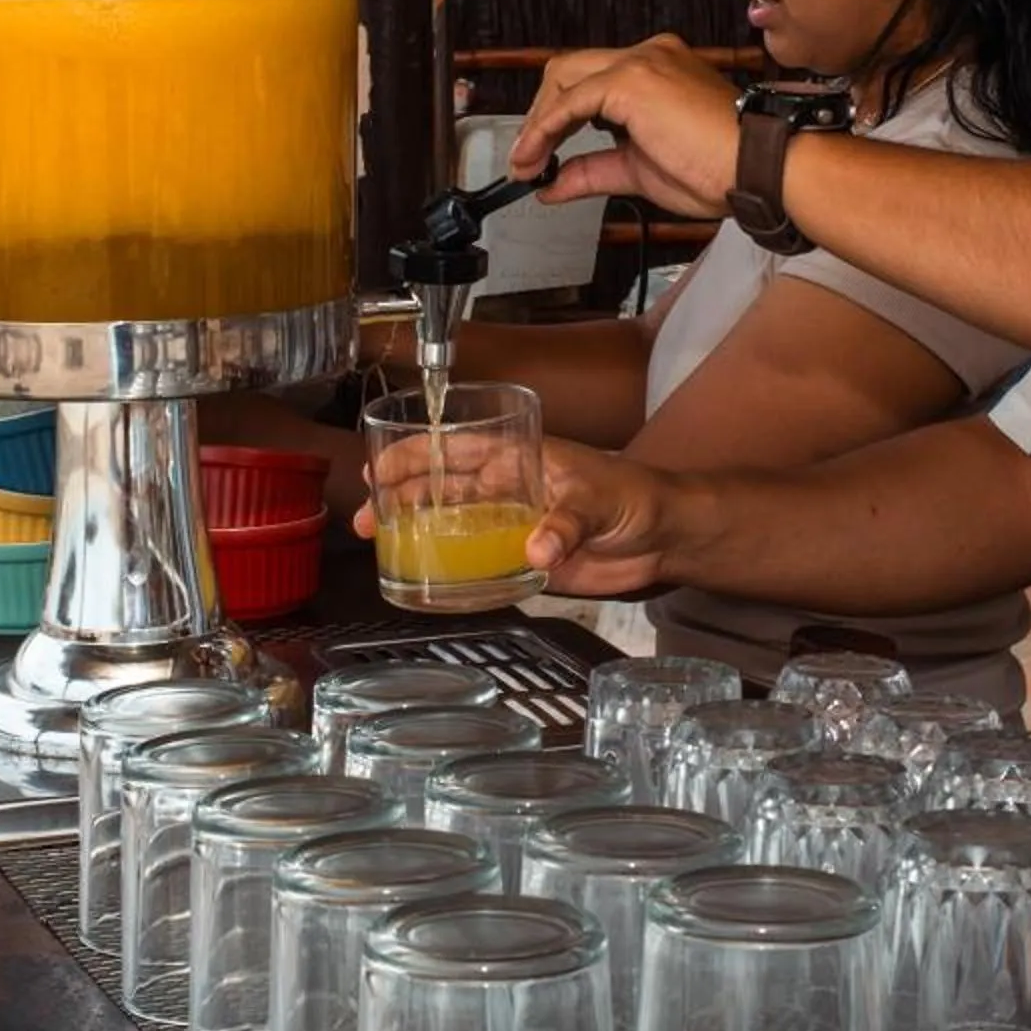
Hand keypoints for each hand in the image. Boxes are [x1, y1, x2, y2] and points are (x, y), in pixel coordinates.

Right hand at [348, 434, 682, 599]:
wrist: (664, 537)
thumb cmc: (636, 496)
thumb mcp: (598, 500)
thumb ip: (566, 524)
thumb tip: (537, 551)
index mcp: (519, 458)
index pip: (455, 448)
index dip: (414, 455)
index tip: (378, 469)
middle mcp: (507, 489)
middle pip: (441, 489)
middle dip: (399, 499)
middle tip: (366, 519)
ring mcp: (512, 525)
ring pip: (451, 526)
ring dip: (415, 535)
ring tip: (380, 547)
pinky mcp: (522, 560)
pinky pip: (477, 565)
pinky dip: (450, 573)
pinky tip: (424, 582)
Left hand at [509, 35, 739, 218]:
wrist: (757, 168)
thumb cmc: (722, 168)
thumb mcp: (640, 170)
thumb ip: (594, 169)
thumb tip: (554, 183)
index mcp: (659, 69)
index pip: (591, 81)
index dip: (558, 119)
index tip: (541, 156)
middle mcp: (649, 55)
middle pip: (569, 71)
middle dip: (540, 115)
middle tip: (527, 159)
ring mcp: (641, 62)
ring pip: (564, 77)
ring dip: (537, 122)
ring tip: (526, 163)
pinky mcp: (631, 80)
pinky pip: (570, 101)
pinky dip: (545, 128)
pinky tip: (536, 156)